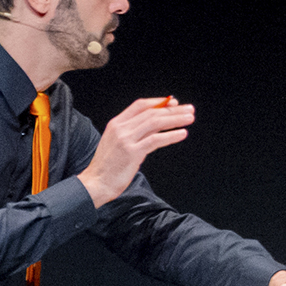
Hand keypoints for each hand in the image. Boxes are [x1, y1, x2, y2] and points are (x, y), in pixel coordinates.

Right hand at [77, 96, 194, 206]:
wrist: (96, 183)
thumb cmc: (108, 167)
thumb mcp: (119, 143)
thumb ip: (135, 133)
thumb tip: (157, 125)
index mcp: (116, 123)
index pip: (140, 105)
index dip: (159, 102)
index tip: (174, 102)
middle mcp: (121, 128)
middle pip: (152, 112)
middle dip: (173, 110)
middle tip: (189, 109)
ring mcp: (126, 139)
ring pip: (155, 122)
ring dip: (175, 119)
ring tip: (190, 119)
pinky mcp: (132, 152)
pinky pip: (155, 139)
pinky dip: (171, 136)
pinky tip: (182, 134)